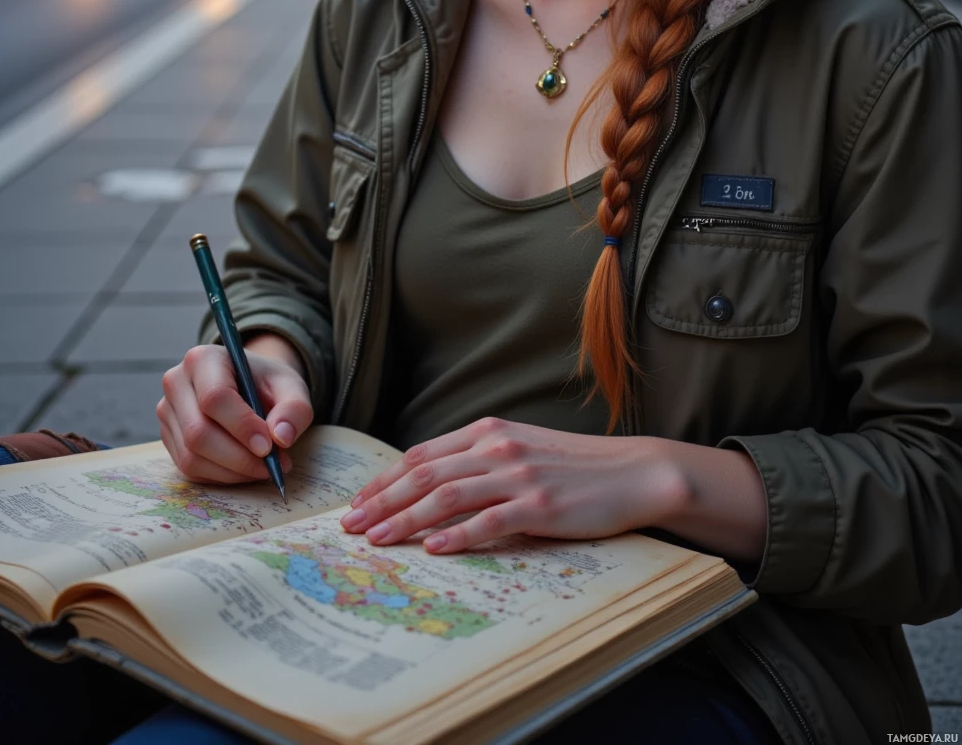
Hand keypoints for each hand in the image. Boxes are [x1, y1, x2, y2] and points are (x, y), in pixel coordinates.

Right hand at [158, 337, 312, 484]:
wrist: (248, 386)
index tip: (269, 446)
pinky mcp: (169, 439)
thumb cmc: (266, 384)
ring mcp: (168, 413)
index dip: (242, 426)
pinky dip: (221, 476)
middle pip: (198, 432)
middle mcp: (176, 383)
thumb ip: (294, 408)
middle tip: (273, 466)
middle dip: (239, 457)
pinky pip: (189, 470)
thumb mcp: (290, 387)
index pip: (215, 397)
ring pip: (192, 457)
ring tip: (264, 468)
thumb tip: (282, 436)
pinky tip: (244, 468)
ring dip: (232, 471)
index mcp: (203, 359)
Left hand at [339, 417, 688, 554]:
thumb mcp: (520, 449)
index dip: (386, 480)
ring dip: (406, 520)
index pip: (423, 455)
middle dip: (383, 502)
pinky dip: (457, 535)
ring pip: (448, 497)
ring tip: (378, 540)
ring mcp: (518, 477)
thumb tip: (432, 485)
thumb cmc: (573, 466)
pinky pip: (489, 522)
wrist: (631, 471)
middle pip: (425, 476)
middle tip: (352, 527)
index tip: (359, 503)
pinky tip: (433, 550)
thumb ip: (479, 461)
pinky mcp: (540, 506)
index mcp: (488, 432)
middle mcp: (498, 449)